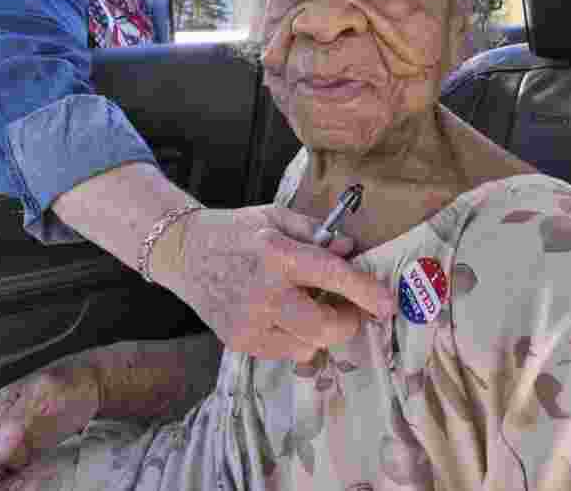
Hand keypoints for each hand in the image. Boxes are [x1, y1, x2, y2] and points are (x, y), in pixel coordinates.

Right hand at [0, 359, 100, 490]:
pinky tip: (41, 475)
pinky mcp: (26, 456)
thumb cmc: (70, 382)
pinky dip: (22, 485)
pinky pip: (14, 481)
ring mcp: (11, 447)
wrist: (94, 385)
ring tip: (33, 479)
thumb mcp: (42, 397)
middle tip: (11, 488)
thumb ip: (14, 425)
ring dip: (8, 488)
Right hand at [151, 205, 395, 361]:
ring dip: (320, 331)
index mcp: (277, 254)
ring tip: (310, 307)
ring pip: (309, 346)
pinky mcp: (240, 341)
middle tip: (350, 310)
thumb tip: (350, 250)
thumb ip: (317, 233)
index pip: (332, 276)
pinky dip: (296, 338)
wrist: (184, 251)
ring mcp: (250, 322)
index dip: (365, 292)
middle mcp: (264, 292)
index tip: (387, 304)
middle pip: (325, 327)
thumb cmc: (236, 231)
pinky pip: (287, 353)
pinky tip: (285, 316)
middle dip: (348, 321)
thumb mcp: (276, 218)